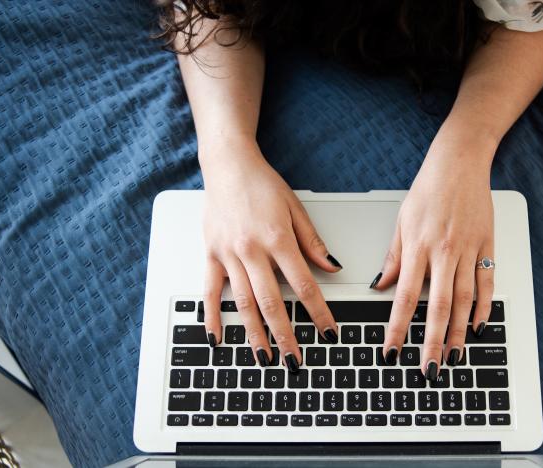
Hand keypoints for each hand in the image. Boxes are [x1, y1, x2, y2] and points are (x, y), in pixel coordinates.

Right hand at [200, 138, 341, 371]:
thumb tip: (332, 267)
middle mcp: (251, 250)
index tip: (328, 333)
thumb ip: (312, 242)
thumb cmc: (262, 184)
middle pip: (271, 302)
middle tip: (295, 361)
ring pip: (242, 303)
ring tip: (264, 358)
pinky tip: (217, 338)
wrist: (227, 165)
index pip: (303, 285)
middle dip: (285, 335)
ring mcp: (228, 255)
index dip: (318, 313)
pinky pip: (210, 291)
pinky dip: (212, 317)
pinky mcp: (210, 255)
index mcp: (277, 239)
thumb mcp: (295, 208)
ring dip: (254, 334)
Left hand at [373, 137, 494, 379]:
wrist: (460, 163)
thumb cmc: (428, 189)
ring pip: (465, 301)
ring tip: (454, 358)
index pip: (405, 297)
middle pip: (439, 308)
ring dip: (459, 334)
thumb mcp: (402, 221)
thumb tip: (380, 286)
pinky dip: (484, 308)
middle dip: (432, 343)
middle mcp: (444, 253)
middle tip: (429, 369)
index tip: (392, 350)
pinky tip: (478, 327)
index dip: (398, 328)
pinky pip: (487, 284)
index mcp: (418, 248)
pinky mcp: (487, 246)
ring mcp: (468, 251)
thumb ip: (393, 258)